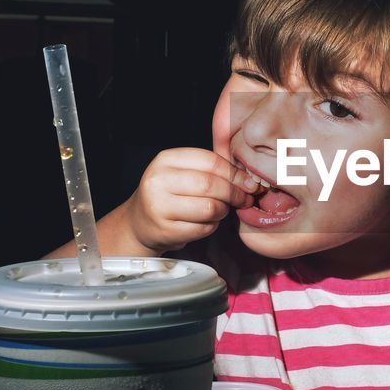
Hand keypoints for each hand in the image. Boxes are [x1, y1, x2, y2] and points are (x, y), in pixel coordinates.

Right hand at [128, 147, 261, 252]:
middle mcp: (158, 180)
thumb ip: (212, 169)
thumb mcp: (183, 172)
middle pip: (211, 185)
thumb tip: (249, 179)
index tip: (249, 183)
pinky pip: (203, 228)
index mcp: (166, 159)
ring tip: (220, 210)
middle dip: (234, 193)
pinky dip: (212, 226)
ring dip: (223, 211)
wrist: (140, 222)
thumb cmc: (170, 194)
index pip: (211, 161)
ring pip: (209, 208)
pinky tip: (206, 222)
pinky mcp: (164, 230)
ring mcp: (159, 206)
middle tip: (244, 199)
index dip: (235, 174)